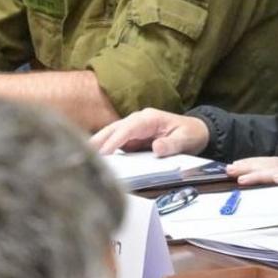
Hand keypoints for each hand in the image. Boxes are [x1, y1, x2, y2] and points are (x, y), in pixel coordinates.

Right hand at [89, 109, 209, 156]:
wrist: (196, 131)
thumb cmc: (190, 134)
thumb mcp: (185, 140)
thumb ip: (172, 145)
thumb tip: (156, 148)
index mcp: (150, 118)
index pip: (128, 128)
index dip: (115, 139)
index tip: (104, 151)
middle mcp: (138, 121)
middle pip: (114, 128)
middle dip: (98, 140)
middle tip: (82, 152)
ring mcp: (134, 129)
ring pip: (111, 134)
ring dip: (98, 144)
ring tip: (82, 156)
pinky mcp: (132, 138)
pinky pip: (116, 143)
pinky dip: (105, 149)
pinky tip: (95, 159)